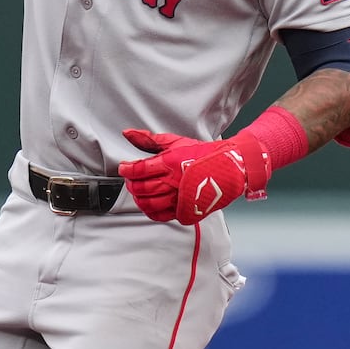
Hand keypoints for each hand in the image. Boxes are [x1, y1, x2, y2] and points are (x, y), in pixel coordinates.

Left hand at [118, 128, 269, 224]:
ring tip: (138, 190)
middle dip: (131, 183)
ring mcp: (178, 199)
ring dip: (138, 198)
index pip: (139, 170)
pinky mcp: (183, 211)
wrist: (225, 168)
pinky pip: (159, 215)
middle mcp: (173, 182)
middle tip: (130, 178)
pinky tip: (149, 203)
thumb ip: (148, 140)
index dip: (126, 169)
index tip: (123, 167)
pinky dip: (149, 211)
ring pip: (148, 203)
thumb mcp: (174, 141)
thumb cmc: (200, 154)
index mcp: (170, 163)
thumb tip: (127, 133)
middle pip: (141, 188)